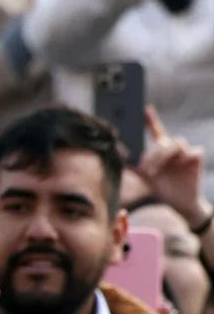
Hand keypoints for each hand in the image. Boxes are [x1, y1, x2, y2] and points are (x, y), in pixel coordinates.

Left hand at [139, 106, 209, 227]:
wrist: (177, 204)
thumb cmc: (160, 189)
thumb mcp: (143, 178)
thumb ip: (133, 167)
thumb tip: (116, 159)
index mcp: (160, 150)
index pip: (156, 131)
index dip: (151, 120)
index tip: (145, 110)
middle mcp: (173, 148)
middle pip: (163, 141)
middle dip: (151, 155)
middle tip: (143, 170)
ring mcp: (185, 152)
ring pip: (177, 142)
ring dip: (163, 156)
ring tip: (154, 171)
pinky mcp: (196, 158)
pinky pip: (192, 151)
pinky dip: (184, 157)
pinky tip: (178, 166)